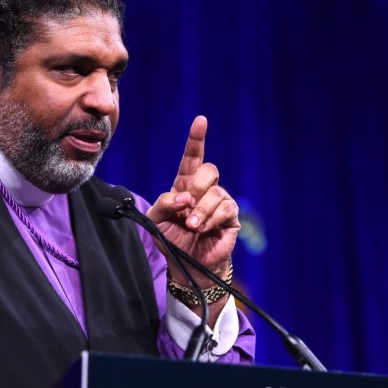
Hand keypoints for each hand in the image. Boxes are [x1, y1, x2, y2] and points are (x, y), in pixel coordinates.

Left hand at [146, 116, 239, 316]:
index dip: (196, 139)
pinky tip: (202, 230)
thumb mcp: (156, 220)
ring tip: (192, 226)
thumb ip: (163, 203)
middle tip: (186, 206)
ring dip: (200, 210)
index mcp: (185, 185)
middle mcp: (204, 190)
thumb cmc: (170, 239)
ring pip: (216, 192)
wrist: (185, 266)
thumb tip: (184, 197)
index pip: (192, 157)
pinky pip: (225, 208)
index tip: (201, 121)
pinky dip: (210, 219)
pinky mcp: (231, 217)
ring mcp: (220, 202)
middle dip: (196, 186)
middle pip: (208, 169)